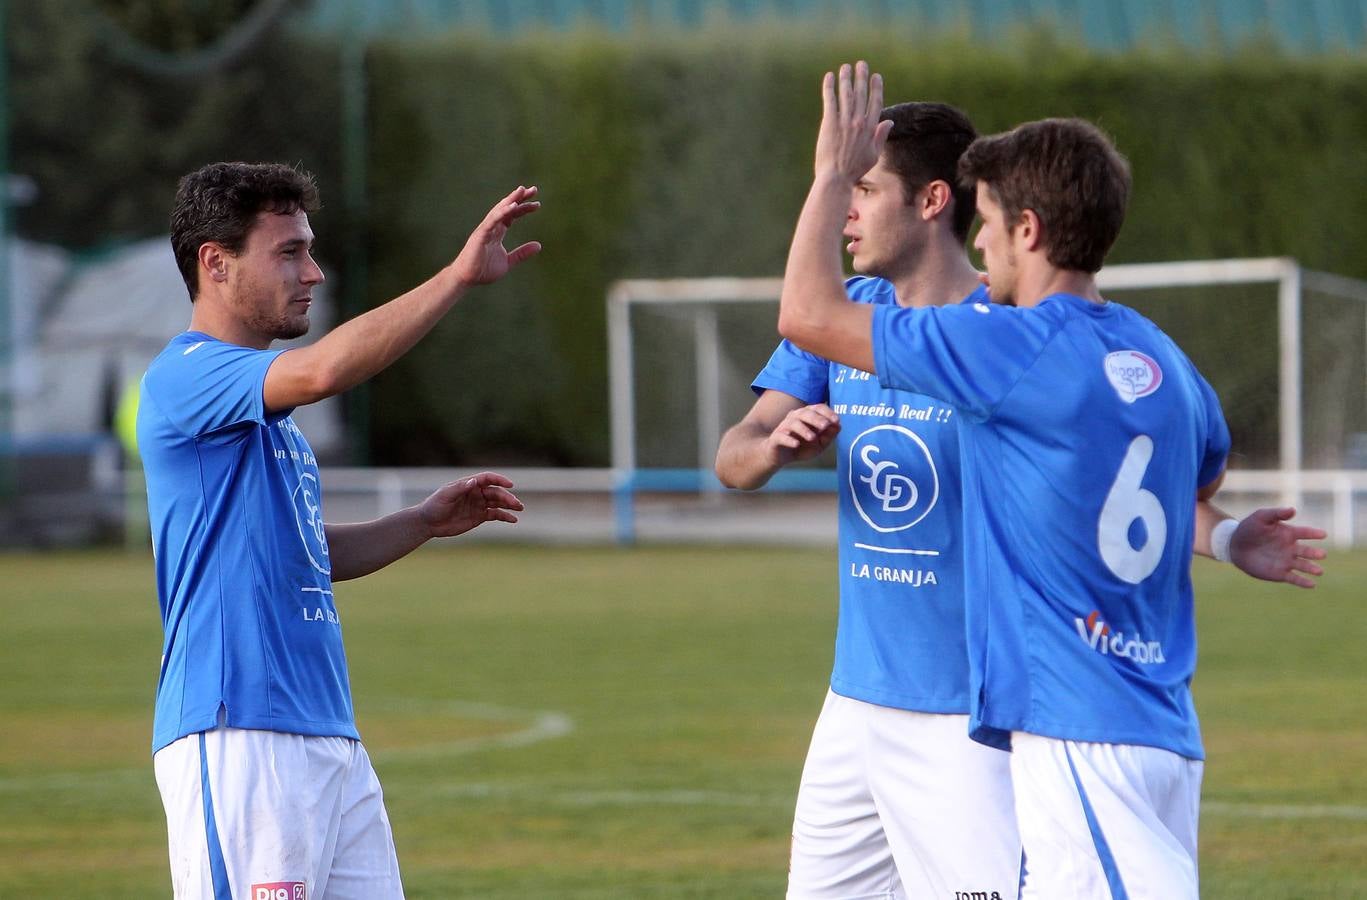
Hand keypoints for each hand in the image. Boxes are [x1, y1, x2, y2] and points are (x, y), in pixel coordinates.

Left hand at [419, 472, 524, 538]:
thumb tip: (474, 481)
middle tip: (516, 504)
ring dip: (510, 505)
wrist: (429, 522)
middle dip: (507, 497)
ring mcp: (479, 505)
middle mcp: (476, 493)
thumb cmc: (435, 505)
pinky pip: (495, 515)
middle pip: (496, 492)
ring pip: (498, 503)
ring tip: (519, 508)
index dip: (499, 480)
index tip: (509, 485)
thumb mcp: (446, 495)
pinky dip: (505, 516)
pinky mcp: (479, 517)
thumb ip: (460, 488)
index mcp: (469, 484)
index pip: (488, 479)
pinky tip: (513, 519)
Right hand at [451, 185, 541, 286]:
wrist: (467, 279)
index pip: (512, 215)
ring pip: (499, 211)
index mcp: (497, 232)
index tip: (537, 204)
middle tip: (533, 190)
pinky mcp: (480, 235)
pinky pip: (492, 221)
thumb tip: (539, 245)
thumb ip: (522, 253)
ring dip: (511, 200)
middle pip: (506, 208)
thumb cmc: (483, 270)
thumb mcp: (508, 261)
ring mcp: (485, 230)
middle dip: (519, 198)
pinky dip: (501, 213)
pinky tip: (512, 206)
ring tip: (522, 190)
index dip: (523, 208)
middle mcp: (491, 227)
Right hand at [767, 404, 839, 464]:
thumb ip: (829, 436)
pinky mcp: (775, 438)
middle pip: (806, 413)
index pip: (817, 408)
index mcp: (806, 416)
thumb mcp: (819, 444)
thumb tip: (838, 426)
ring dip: (804, 429)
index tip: (836, 421)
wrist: (780, 457)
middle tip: (825, 426)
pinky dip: (789, 439)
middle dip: (816, 419)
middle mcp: (795, 417)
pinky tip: (796, 444)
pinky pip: (781, 436)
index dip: (827, 413)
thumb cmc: (801, 447)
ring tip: (812, 438)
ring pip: (793, 423)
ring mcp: (784, 427)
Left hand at [816, 61, 892, 182]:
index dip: (876, 88)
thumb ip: (881, 136)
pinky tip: (829, 77)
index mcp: (870, 129)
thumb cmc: (854, 170)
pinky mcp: (830, 123)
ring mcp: (844, 122)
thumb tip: (889, 122)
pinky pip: (830, 100)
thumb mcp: (873, 155)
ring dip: (846, 78)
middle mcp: (859, 122)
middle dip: (861, 77)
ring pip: (846, 94)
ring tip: (845, 67)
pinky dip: (829, 87)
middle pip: (861, 94)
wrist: (837, 178)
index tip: (875, 76)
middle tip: (860, 64)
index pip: (876, 103)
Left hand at [1229, 506, 1326, 588]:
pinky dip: (1303, 582)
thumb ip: (1276, 513)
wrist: (1235, 546)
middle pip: (1306, 551)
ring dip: (1311, 568)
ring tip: (1319, 571)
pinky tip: (1312, 585)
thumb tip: (1293, 510)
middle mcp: (1291, 548)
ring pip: (1303, 566)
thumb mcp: (1261, 517)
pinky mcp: (1280, 573)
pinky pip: (1294, 578)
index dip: (1313, 533)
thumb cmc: (1249, 528)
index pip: (1304, 533)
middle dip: (1314, 553)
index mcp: (1289, 533)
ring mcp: (1287, 561)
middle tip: (1322, 554)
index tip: (1323, 534)